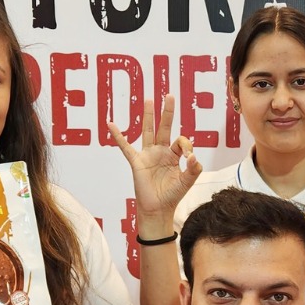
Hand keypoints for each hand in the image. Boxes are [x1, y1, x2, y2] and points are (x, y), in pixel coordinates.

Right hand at [110, 95, 203, 228]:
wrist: (157, 209)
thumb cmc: (172, 196)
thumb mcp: (186, 182)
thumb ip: (193, 170)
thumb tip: (193, 157)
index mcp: (173, 155)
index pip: (181, 141)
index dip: (186, 145)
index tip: (189, 157)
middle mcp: (160, 152)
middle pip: (165, 127)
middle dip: (167, 112)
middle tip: (170, 95)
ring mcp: (148, 155)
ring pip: (148, 131)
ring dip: (149, 116)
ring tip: (150, 99)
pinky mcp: (136, 161)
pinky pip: (125, 146)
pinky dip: (118, 136)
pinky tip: (111, 124)